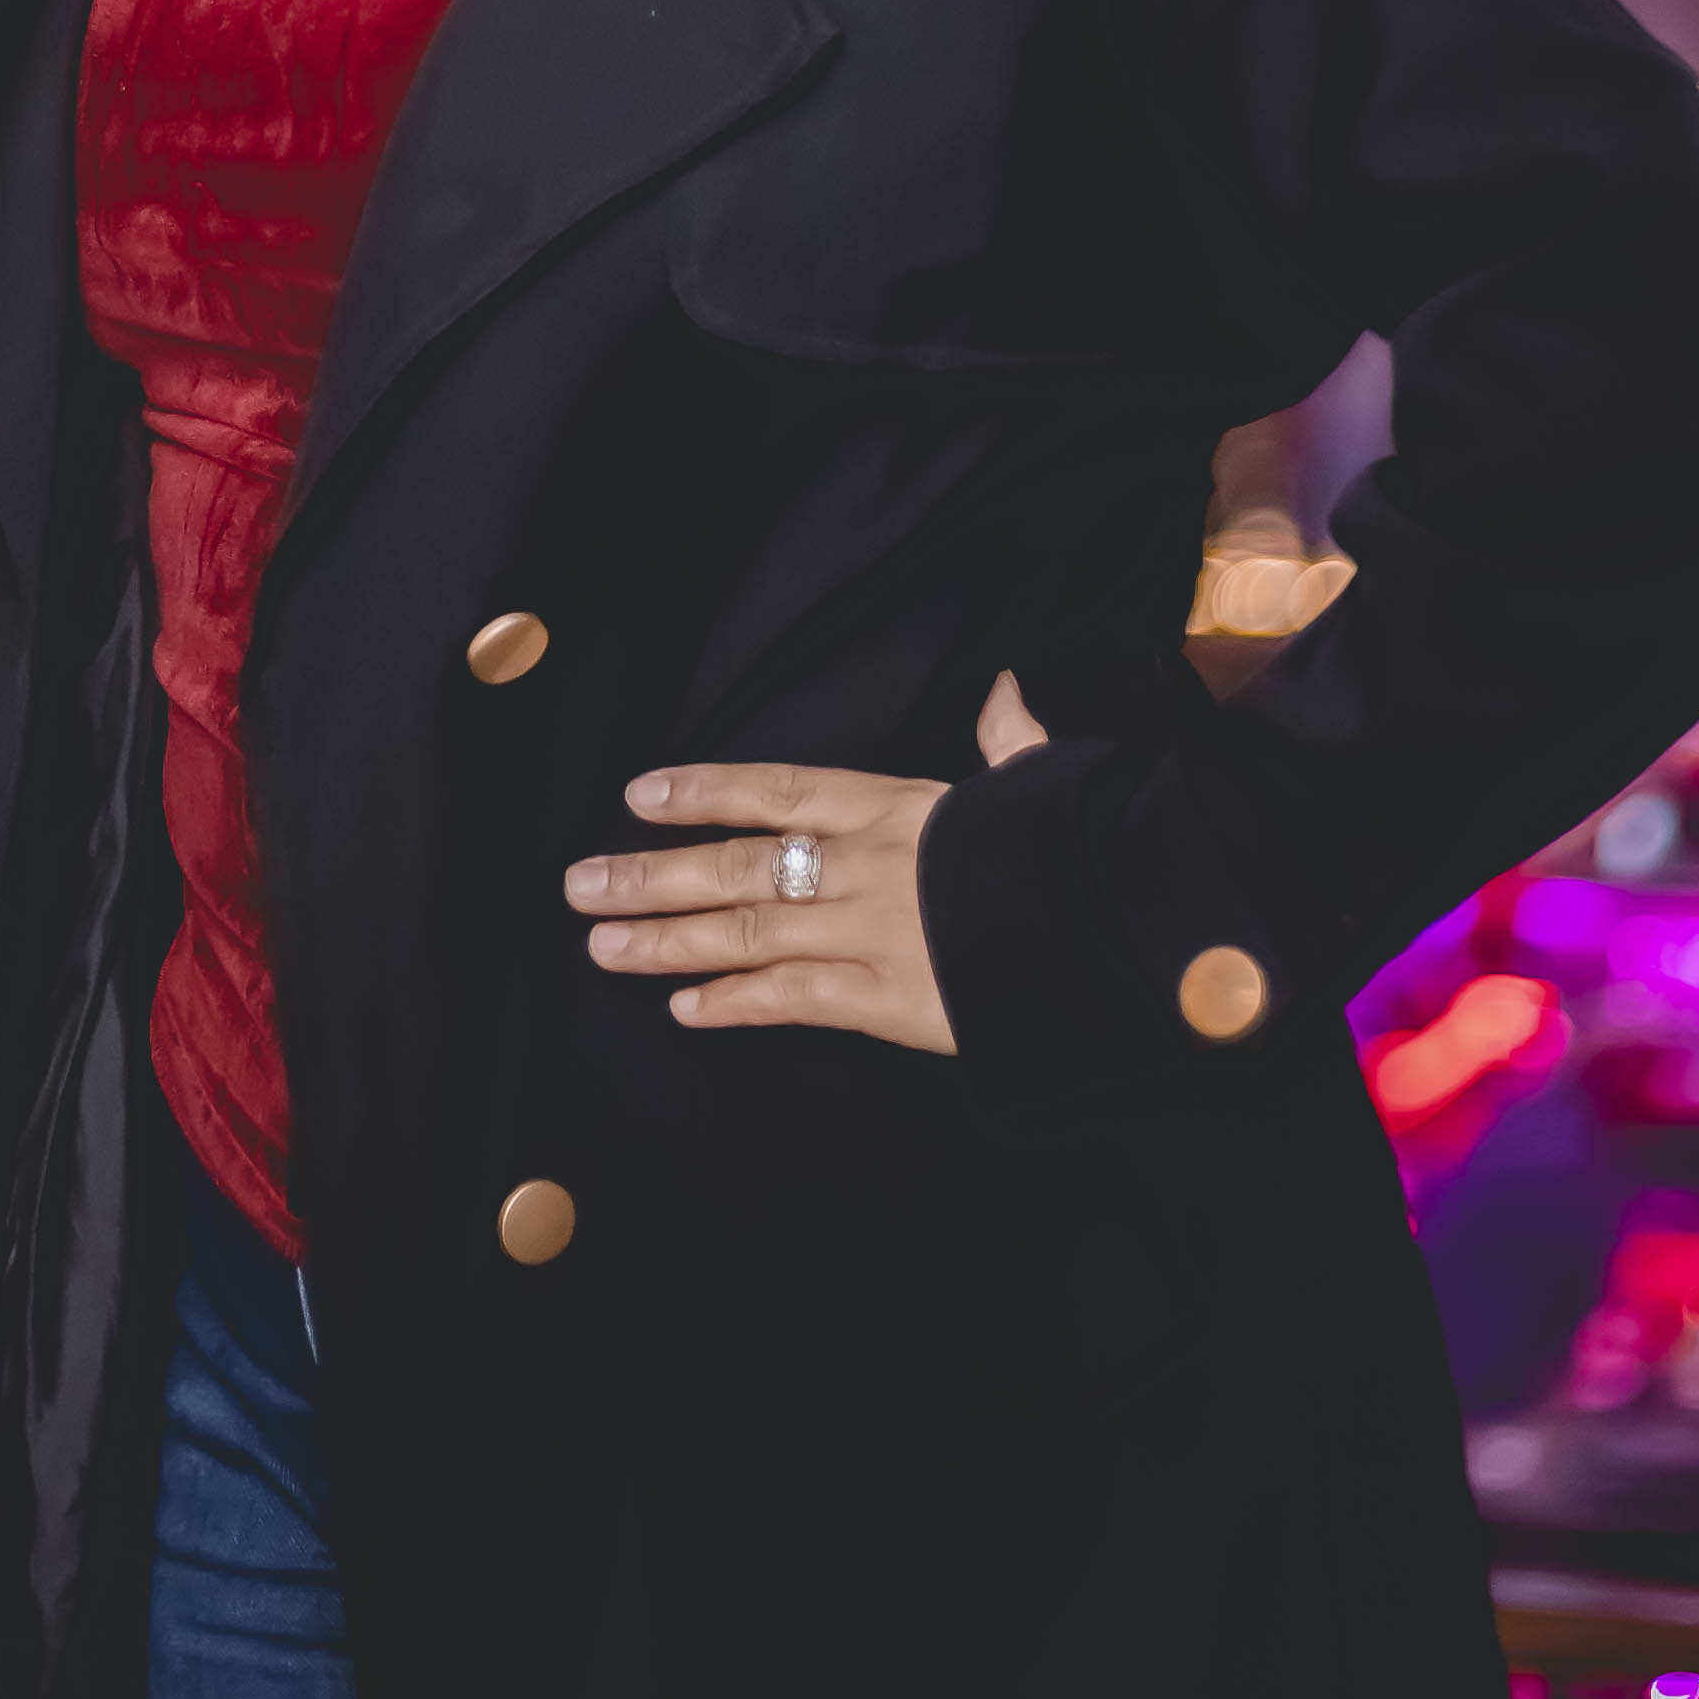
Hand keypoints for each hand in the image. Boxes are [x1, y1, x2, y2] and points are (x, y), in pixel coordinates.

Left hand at [563, 673, 1048, 1053]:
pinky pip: (792, 1001)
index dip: (703, 791)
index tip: (637, 794)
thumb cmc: (1082, 844)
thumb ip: (1009, 739)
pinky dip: (734, 1004)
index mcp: (897, 806)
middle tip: (577, 884)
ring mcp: (870, 934)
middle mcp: (865, 865)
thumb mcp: (1041, 780)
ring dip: (666, 941)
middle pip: (737, 866)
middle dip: (649, 874)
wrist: (1120, 921)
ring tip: (600, 945)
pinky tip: (684, 1009)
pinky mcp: (888, 1002)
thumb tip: (1005, 689)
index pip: (777, 789)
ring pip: (746, 934)